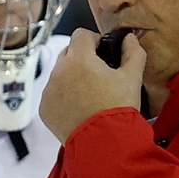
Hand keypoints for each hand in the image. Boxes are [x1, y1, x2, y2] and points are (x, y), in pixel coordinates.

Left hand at [39, 27, 146, 141]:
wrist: (104, 143)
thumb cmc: (117, 109)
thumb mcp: (132, 78)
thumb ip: (133, 53)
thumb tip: (130, 39)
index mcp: (79, 58)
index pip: (81, 34)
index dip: (94, 40)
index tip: (102, 52)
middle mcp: (59, 71)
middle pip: (68, 52)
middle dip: (82, 59)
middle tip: (98, 75)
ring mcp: (49, 91)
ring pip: (59, 74)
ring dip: (72, 78)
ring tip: (90, 96)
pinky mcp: (45, 109)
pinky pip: (53, 95)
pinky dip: (64, 98)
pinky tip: (80, 109)